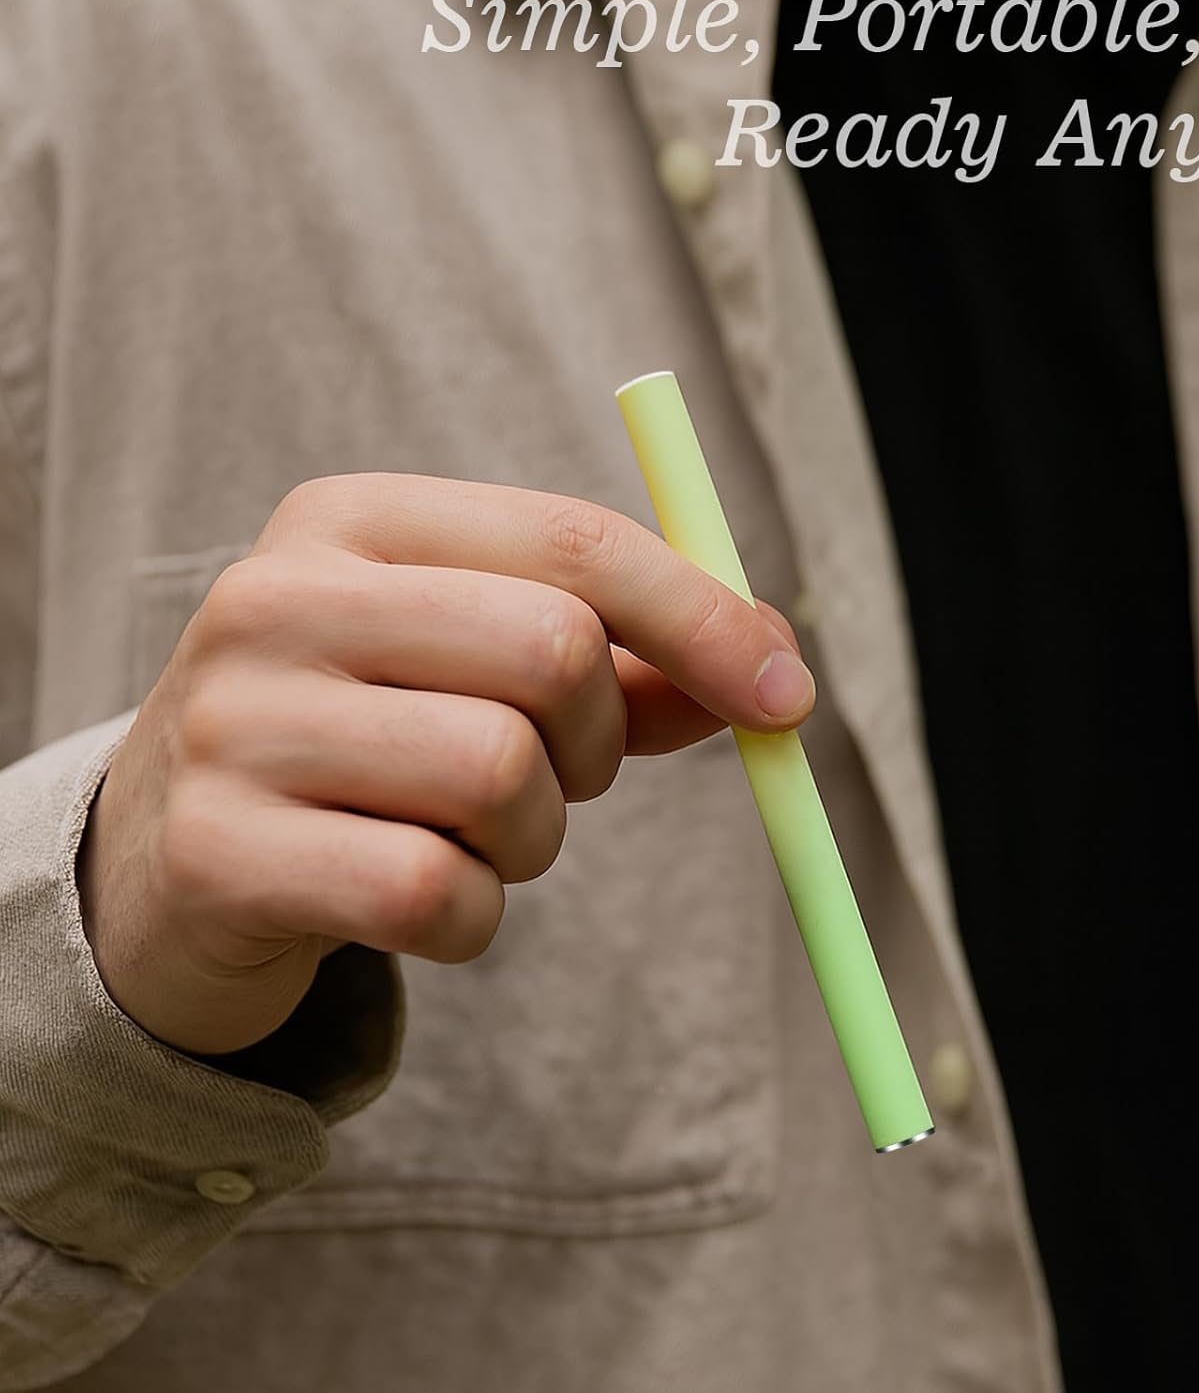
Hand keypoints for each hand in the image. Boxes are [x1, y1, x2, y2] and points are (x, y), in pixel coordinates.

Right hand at [77, 474, 813, 1056]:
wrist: (169, 861)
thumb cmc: (369, 743)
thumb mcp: (475, 666)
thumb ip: (623, 659)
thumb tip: (775, 665)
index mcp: (353, 521)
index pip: (574, 544)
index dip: (704, 617)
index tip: (789, 694)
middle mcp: (278, 598)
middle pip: (551, 650)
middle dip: (599, 741)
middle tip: (560, 777)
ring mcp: (234, 724)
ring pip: (501, 777)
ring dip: (534, 837)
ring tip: (469, 837)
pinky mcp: (217, 851)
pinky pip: (435, 895)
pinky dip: (472, 919)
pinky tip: (413, 900)